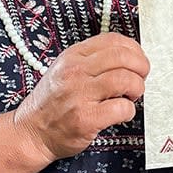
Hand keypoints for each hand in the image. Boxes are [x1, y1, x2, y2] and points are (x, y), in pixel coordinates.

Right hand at [13, 34, 149, 160]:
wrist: (32, 132)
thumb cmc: (52, 103)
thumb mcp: (65, 70)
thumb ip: (92, 60)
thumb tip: (129, 57)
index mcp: (73, 56)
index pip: (113, 40)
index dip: (134, 50)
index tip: (138, 61)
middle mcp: (75, 72)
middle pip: (123, 57)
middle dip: (141, 68)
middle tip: (140, 79)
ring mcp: (79, 95)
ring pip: (125, 80)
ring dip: (137, 88)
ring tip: (130, 96)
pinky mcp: (86, 118)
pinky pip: (121, 108)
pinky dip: (129, 111)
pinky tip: (121, 114)